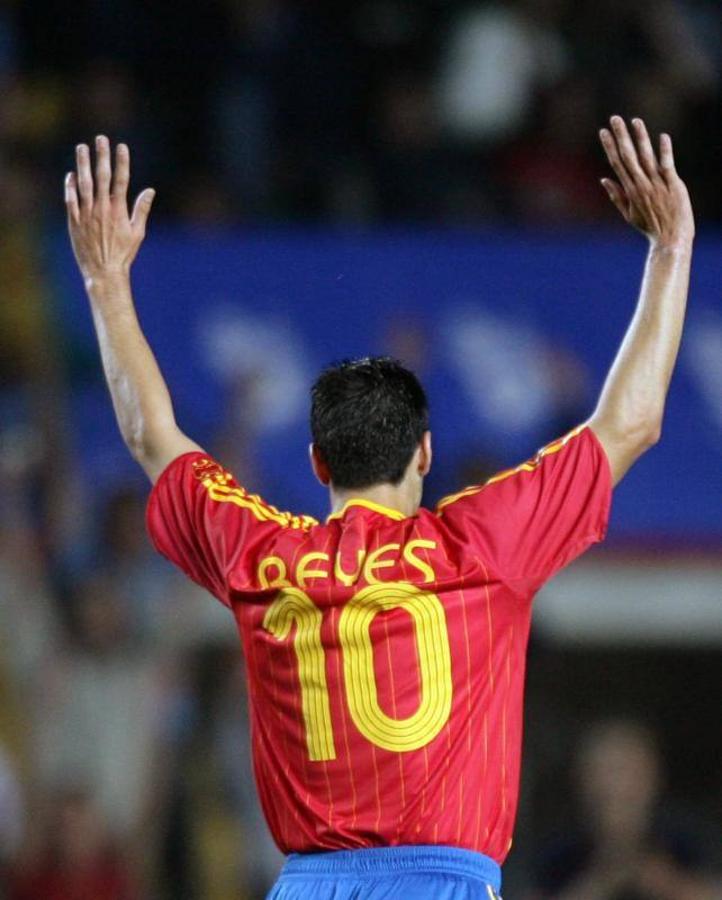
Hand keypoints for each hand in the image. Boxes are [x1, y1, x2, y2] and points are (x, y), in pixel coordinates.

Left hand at [65, 136, 154, 283]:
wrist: (104, 272)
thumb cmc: (123, 254)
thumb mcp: (137, 233)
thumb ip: (141, 210)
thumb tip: (149, 190)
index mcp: (118, 211)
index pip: (121, 180)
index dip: (121, 162)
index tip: (121, 146)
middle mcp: (101, 209)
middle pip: (102, 177)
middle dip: (101, 156)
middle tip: (100, 139)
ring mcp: (86, 214)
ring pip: (83, 183)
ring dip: (83, 164)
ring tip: (82, 148)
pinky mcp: (74, 221)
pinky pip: (71, 199)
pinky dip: (70, 186)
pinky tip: (71, 175)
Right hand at [599, 116, 693, 249]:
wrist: (670, 238)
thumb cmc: (651, 227)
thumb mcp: (629, 214)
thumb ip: (616, 196)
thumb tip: (603, 179)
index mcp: (630, 191)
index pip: (617, 164)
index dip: (610, 147)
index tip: (603, 132)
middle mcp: (641, 185)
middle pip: (628, 157)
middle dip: (620, 137)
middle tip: (614, 119)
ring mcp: (657, 184)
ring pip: (646, 157)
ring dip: (640, 138)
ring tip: (635, 121)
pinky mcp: (673, 185)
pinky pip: (667, 165)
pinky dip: (664, 151)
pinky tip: (662, 137)